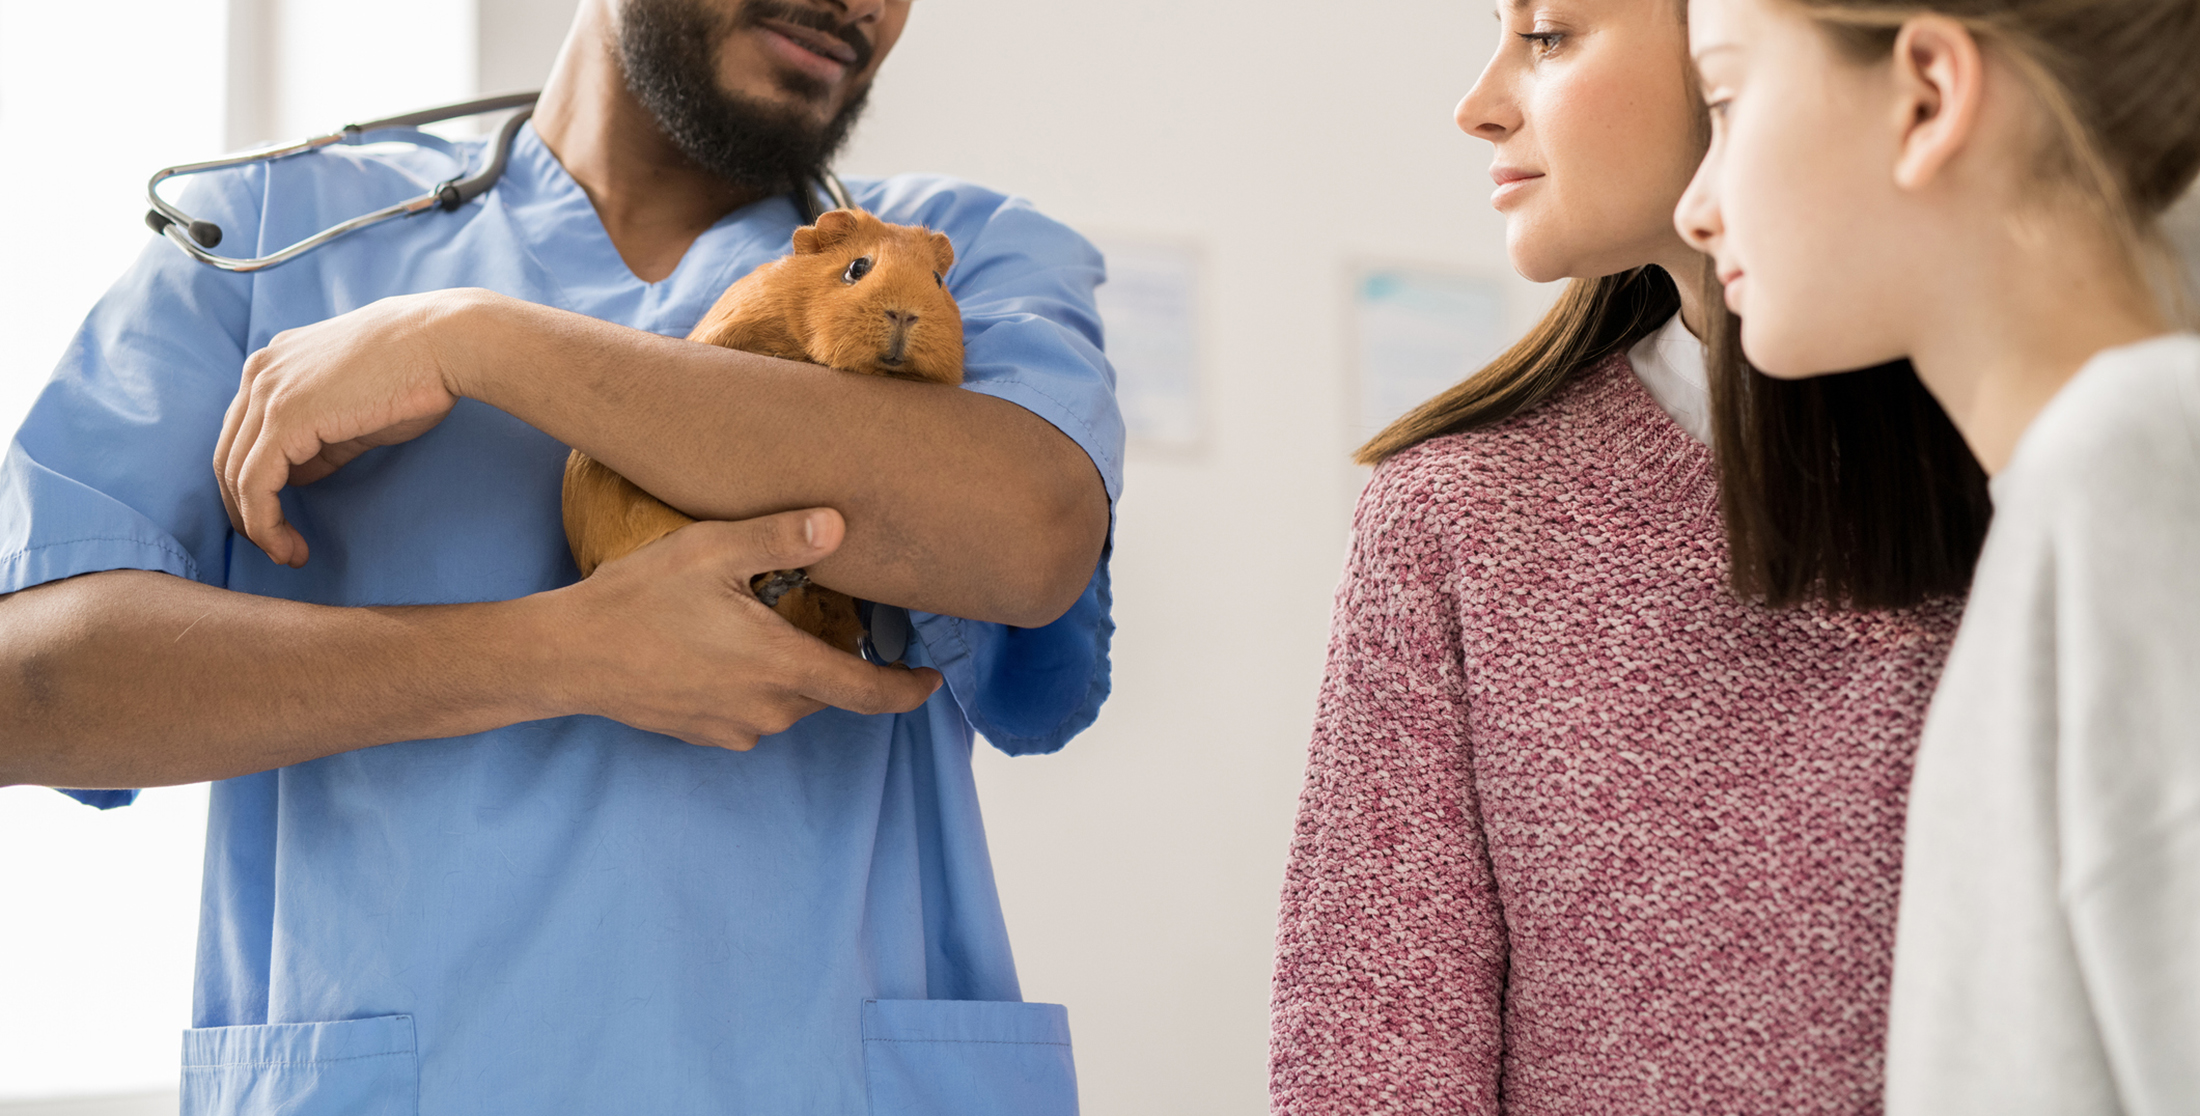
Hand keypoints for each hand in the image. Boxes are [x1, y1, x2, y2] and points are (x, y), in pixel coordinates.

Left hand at [215, 290, 491, 566]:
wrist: (444, 342)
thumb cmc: (418, 372)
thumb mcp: (358, 412)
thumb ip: (322, 442)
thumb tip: (299, 476)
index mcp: (275, 364)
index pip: (243, 435)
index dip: (255, 485)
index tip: (279, 522)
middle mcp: (259, 372)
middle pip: (229, 456)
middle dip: (247, 510)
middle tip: (278, 547)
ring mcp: (267, 393)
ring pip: (236, 475)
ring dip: (257, 525)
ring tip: (287, 554)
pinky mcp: (284, 419)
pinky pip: (256, 484)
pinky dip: (265, 522)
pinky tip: (290, 546)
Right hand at [550, 508, 942, 749]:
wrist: (570, 657)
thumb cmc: (639, 600)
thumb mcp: (713, 551)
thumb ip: (782, 537)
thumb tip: (841, 524)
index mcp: (783, 669)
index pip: (870, 694)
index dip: (908, 690)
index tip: (931, 680)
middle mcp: (768, 710)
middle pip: (827, 689)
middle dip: (832, 657)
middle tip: (815, 612)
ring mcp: (735, 728)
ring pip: (789, 700)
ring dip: (789, 668)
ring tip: (757, 622)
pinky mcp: (706, 734)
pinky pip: (753, 711)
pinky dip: (755, 684)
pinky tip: (721, 648)